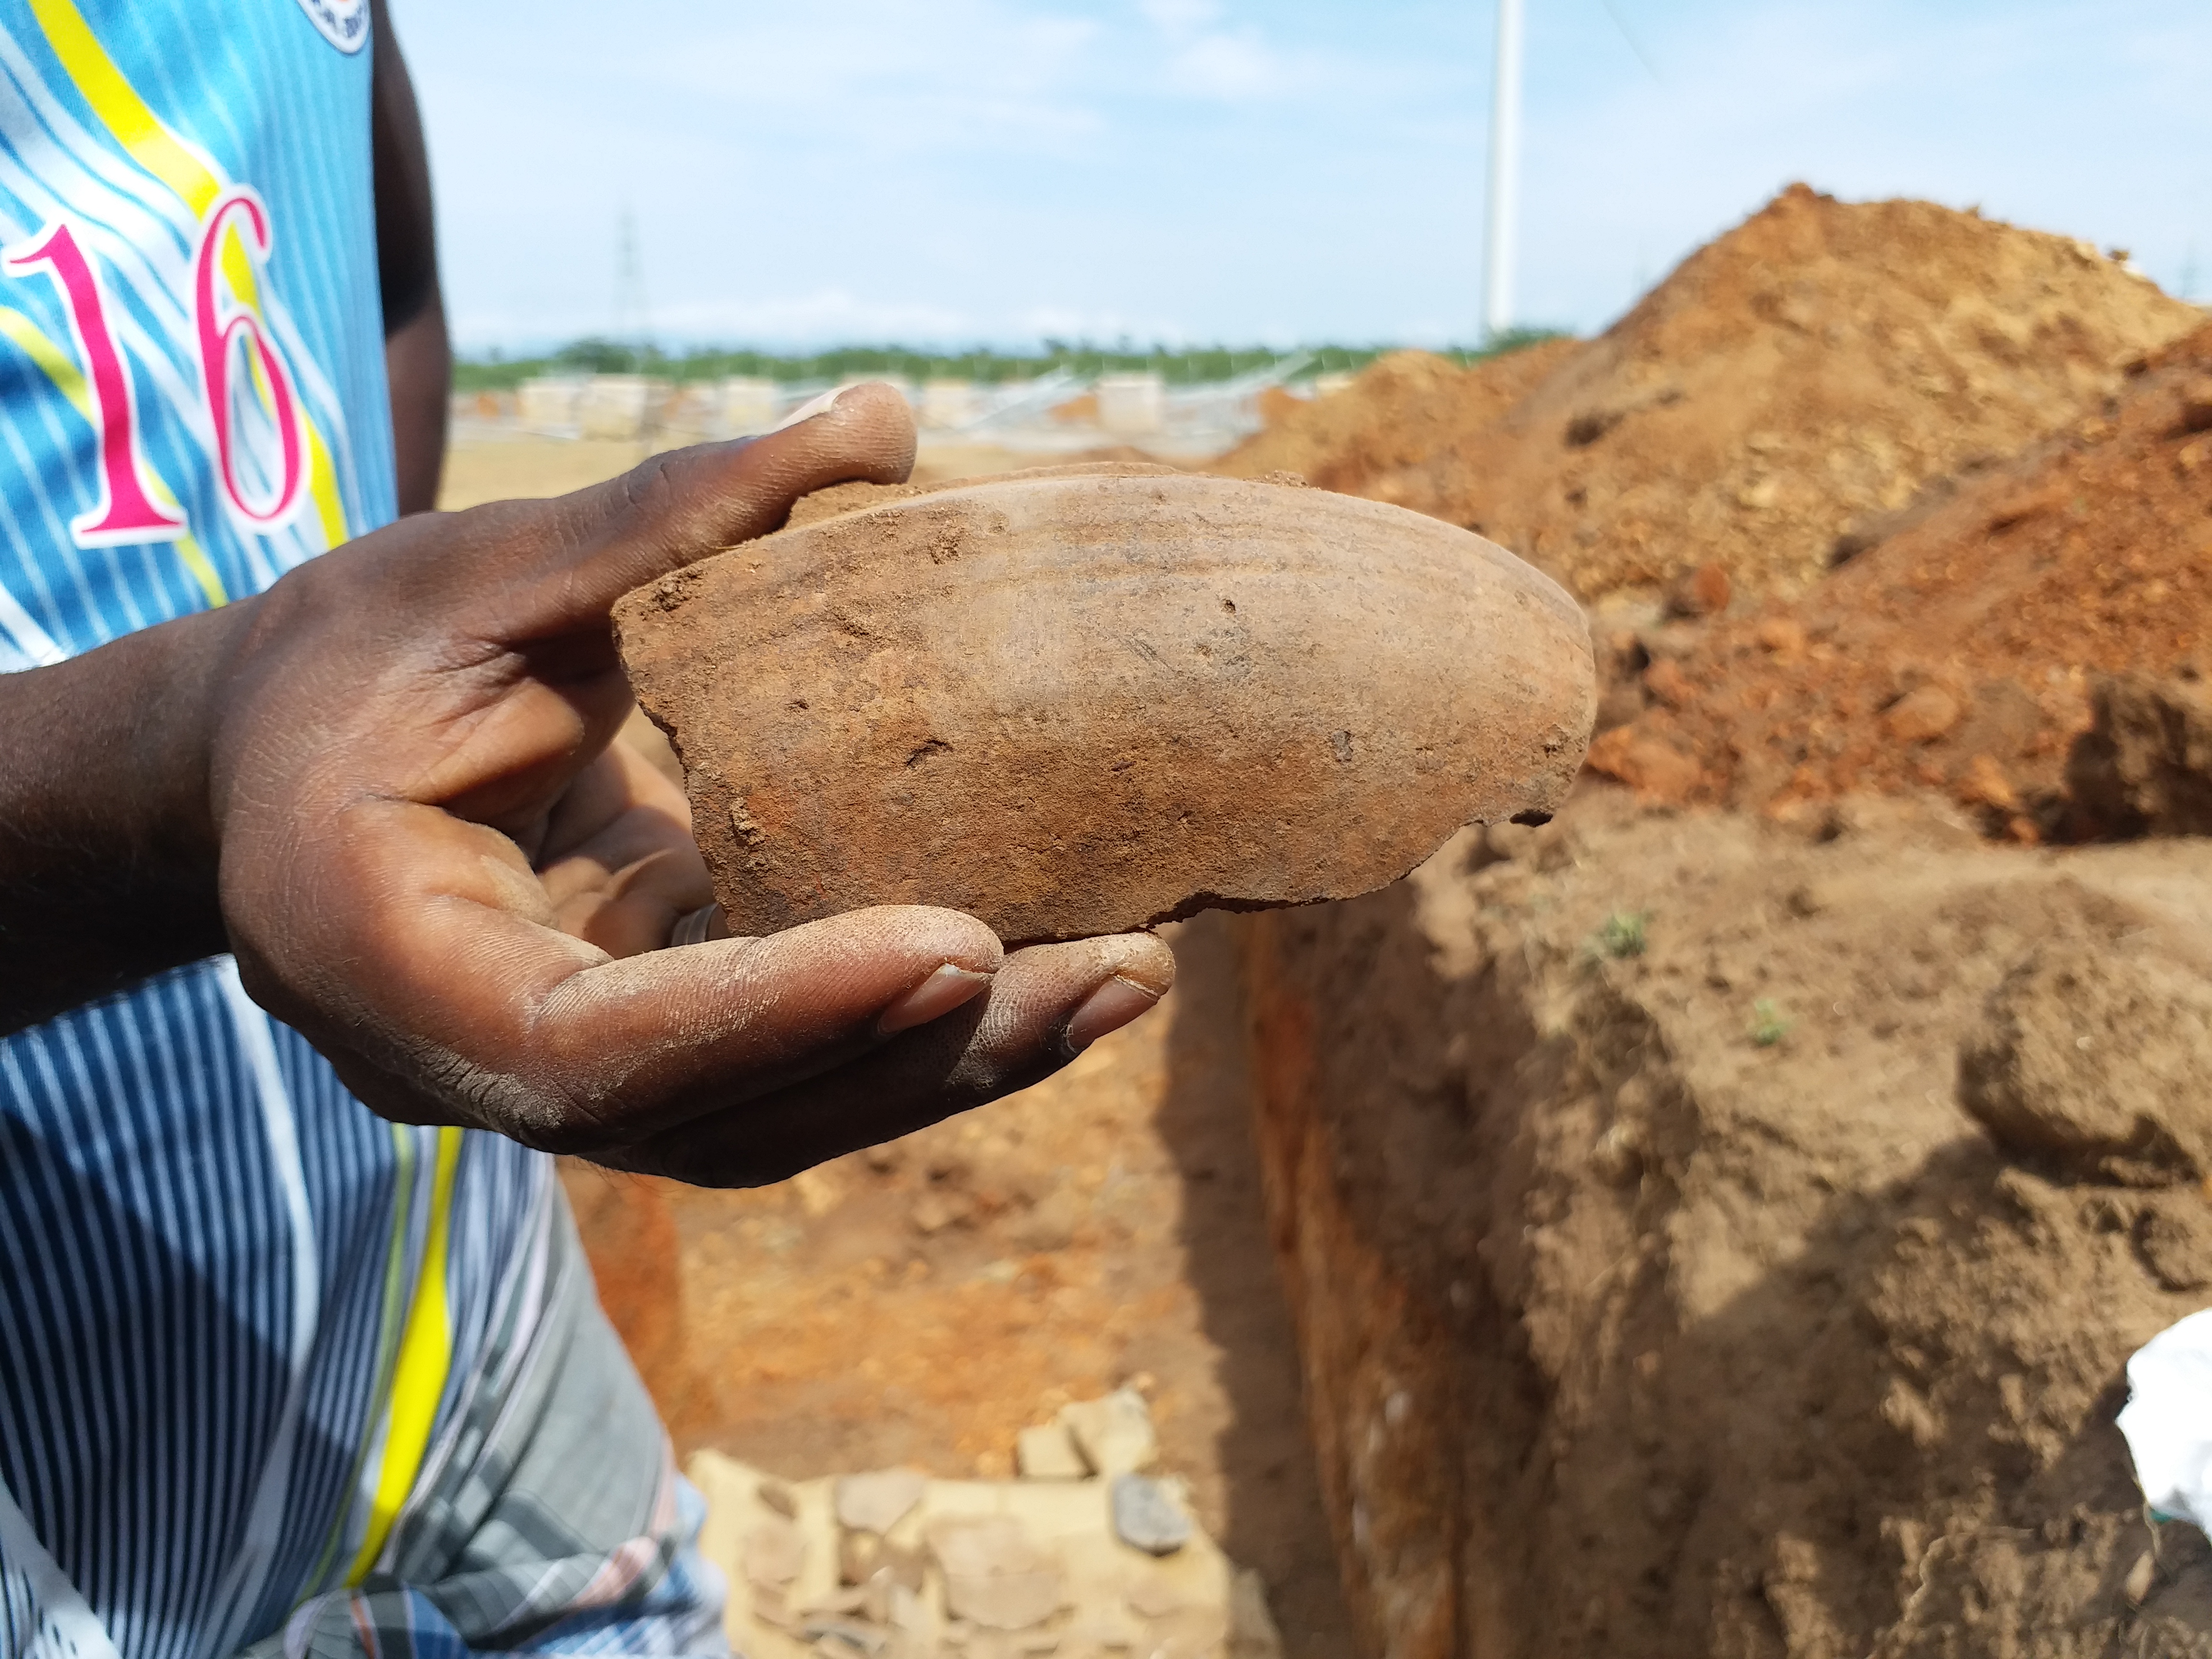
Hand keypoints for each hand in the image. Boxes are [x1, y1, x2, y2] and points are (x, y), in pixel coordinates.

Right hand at [204, 384, 1173, 1184]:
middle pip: (722, 1117)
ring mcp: (567, 1078)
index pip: (591, 1046)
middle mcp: (477, 1066)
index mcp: (390, 961)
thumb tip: (883, 421)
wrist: (274, 764)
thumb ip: (660, 516)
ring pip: (776, 1120)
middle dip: (921, 1059)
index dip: (776, 1011)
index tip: (958, 945)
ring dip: (957, 1067)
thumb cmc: (347, 661)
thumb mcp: (472, 571)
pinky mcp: (645, 1044)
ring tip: (1128, 978)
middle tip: (1111, 972)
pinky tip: (1060, 971)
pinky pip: (790, 1071)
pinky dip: (923, 1034)